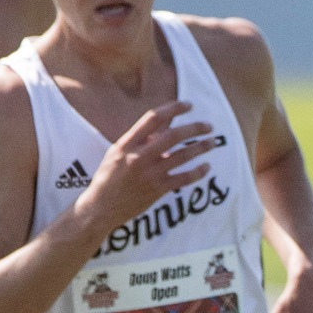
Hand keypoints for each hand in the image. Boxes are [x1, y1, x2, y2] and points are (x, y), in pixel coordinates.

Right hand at [76, 101, 217, 231]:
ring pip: (183, 156)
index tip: (188, 105)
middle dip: (195, 128)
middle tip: (209, 126)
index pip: (152, 118)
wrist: (99, 208)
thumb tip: (167, 123)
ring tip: (212, 142)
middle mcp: (138, 157)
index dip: (173, 108)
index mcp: (126, 144)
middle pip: (173, 135)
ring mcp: (149, 174)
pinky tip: (206, 166)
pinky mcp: (157, 190)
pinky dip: (198, 172)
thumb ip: (141, 139)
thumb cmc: (109, 177)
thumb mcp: (118, 152)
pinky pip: (184, 178)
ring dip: (201, 147)